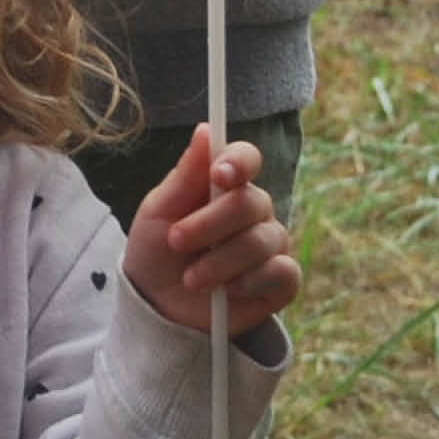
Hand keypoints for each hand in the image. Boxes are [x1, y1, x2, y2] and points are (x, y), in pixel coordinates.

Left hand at [125, 129, 298, 339]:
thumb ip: (185, 175)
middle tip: (177, 242)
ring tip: (191, 279)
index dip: (239, 162)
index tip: (218, 175)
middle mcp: (254, 211)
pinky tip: (227, 291)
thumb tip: (206, 130)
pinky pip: (282, 272)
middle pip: (251, 202)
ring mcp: (271, 245)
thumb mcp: (158, 213)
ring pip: (262, 241)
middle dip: (210, 225)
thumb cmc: (157, 253)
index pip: (247, 159)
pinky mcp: (281, 281)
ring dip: (220, 262)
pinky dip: (249, 282)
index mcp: (225, 187)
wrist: (158, 308)